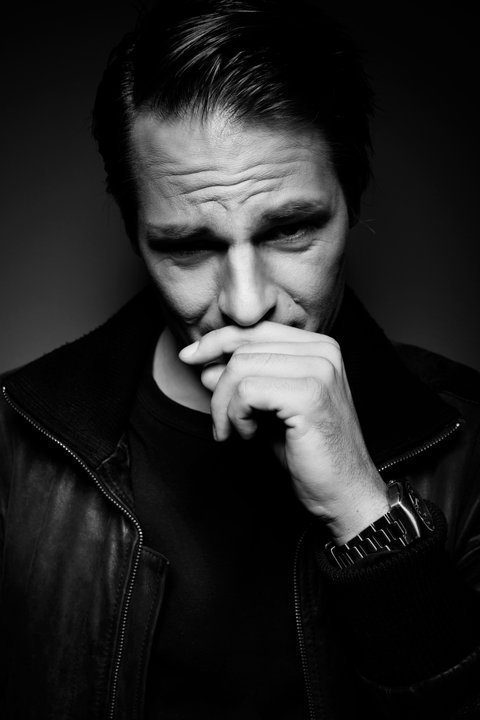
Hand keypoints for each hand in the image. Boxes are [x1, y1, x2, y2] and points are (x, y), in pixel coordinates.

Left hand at [179, 322, 387, 542]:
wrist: (344, 493)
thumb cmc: (309, 455)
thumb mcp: (267, 411)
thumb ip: (240, 383)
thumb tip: (205, 365)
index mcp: (318, 347)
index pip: (254, 329)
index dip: (216, 341)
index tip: (189, 358)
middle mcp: (323, 351)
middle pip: (243, 347)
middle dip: (218, 386)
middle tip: (220, 423)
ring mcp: (320, 370)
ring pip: (240, 367)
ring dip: (225, 406)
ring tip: (238, 432)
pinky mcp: (310, 395)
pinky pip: (247, 392)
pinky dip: (237, 417)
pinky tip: (251, 436)